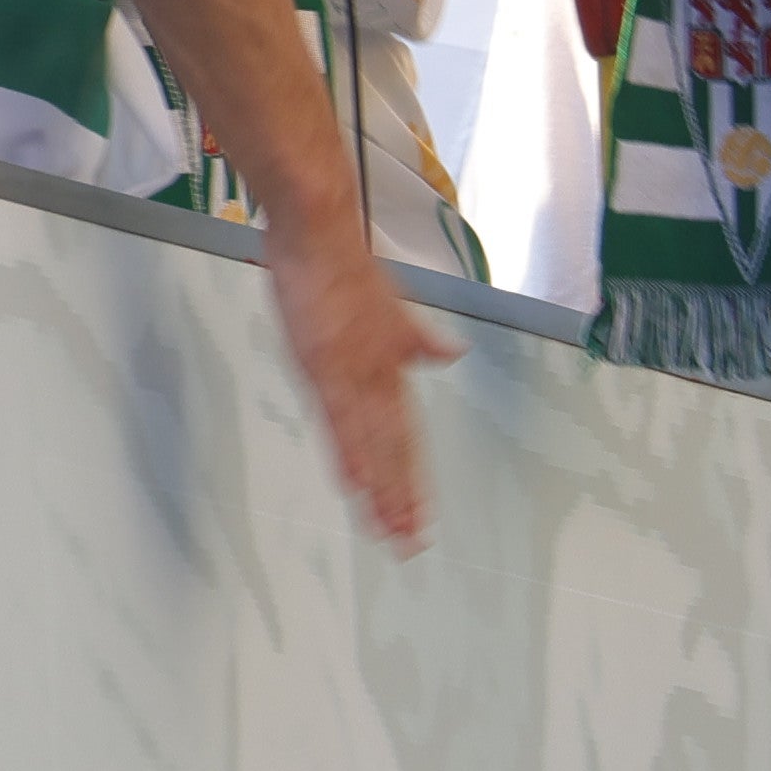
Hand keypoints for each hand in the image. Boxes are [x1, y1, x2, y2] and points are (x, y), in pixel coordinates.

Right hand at [262, 217, 455, 550]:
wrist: (320, 227)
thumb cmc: (341, 263)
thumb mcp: (392, 305)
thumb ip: (418, 339)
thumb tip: (449, 354)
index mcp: (392, 362)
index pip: (406, 433)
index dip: (413, 475)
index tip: (418, 514)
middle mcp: (378, 372)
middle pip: (394, 447)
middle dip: (401, 497)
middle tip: (409, 542)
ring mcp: (351, 370)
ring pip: (371, 442)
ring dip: (382, 488)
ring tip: (388, 530)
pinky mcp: (324, 362)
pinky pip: (339, 418)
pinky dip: (350, 452)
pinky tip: (354, 484)